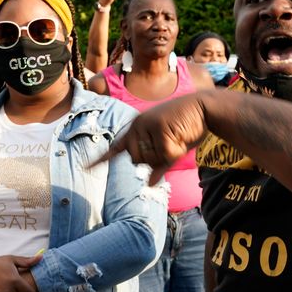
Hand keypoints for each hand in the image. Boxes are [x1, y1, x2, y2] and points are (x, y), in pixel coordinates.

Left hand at [91, 93, 208, 184]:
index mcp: (137, 128)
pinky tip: (183, 137)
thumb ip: (156, 161)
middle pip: (137, 160)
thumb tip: (148, 184)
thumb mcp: (170, 144)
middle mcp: (138, 126)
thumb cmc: (188, 126)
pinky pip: (165, 155)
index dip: (101, 159)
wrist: (204, 108)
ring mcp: (147, 126)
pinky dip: (177, 152)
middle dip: (155, 159)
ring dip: (167, 156)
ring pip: (150, 160)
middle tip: (171, 144)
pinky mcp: (159, 128)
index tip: (87, 168)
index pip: (117, 147)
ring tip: (178, 137)